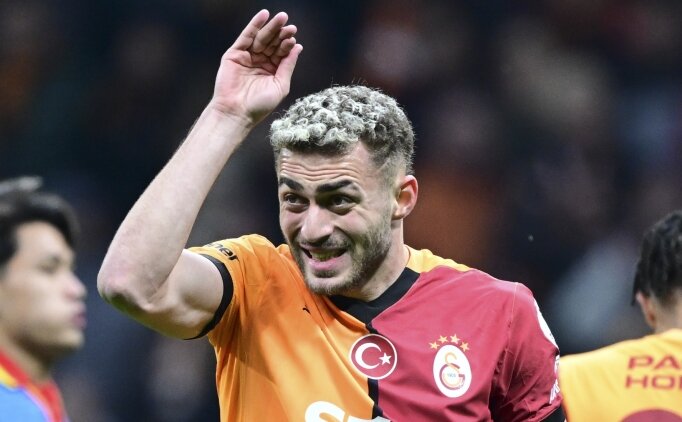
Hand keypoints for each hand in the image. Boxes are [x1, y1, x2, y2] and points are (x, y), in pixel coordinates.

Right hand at [210, 10, 301, 125]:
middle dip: (281, 34)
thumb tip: (298, 47)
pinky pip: (246, 36)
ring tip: (281, 18)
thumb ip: (288, 65)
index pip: (281, 53)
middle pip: (272, 43)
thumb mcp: (280, 85)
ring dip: (271, 27)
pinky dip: (254, 25)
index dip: (287, 44)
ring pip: (261, 38)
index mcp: (272, 70)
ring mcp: (247, 57)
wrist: (237, 112)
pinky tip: (264, 15)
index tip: (293, 37)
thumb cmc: (259, 105)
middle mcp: (260, 62)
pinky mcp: (235, 54)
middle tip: (290, 26)